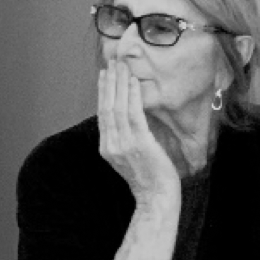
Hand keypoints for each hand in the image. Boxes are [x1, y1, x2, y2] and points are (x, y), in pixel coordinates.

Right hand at [98, 60, 179, 207]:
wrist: (156, 197)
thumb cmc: (149, 177)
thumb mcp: (130, 157)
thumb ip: (126, 138)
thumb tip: (130, 116)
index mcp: (106, 148)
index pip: (102, 114)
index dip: (102, 93)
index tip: (104, 75)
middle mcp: (111, 145)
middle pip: (107, 107)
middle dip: (109, 83)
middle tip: (111, 63)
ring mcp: (123, 144)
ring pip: (118, 107)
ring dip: (119, 84)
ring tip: (121, 66)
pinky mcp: (139, 143)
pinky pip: (134, 114)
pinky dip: (132, 95)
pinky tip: (133, 82)